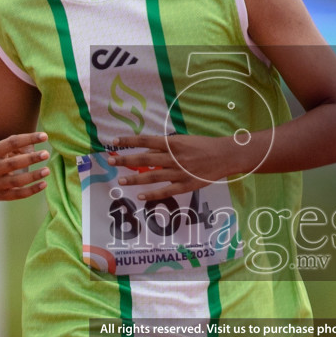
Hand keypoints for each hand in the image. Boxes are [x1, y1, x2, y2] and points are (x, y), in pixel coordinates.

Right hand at [0, 131, 50, 200]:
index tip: (45, 136)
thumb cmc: (2, 159)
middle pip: (13, 163)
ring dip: (33, 176)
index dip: (28, 138)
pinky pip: (19, 194)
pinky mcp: (2, 195)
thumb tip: (38, 145)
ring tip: (47, 170)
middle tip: (46, 154)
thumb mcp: (5, 149)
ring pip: (16, 181)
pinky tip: (44, 184)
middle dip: (31, 158)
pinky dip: (32, 189)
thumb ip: (21, 145)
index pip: (12, 143)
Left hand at [110, 134, 244, 200]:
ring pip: (152, 176)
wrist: (224, 156)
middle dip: (125, 160)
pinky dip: (152, 194)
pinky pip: (166, 191)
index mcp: (172, 143)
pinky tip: (140, 196)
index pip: (145, 140)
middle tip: (110, 161)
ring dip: (134, 179)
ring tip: (120, 181)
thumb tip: (146, 154)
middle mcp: (173, 157)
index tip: (114, 141)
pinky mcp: (185, 185)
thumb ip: (164, 147)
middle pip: (144, 159)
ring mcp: (179, 173)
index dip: (129, 141)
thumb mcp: (183, 140)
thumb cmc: (202, 145)